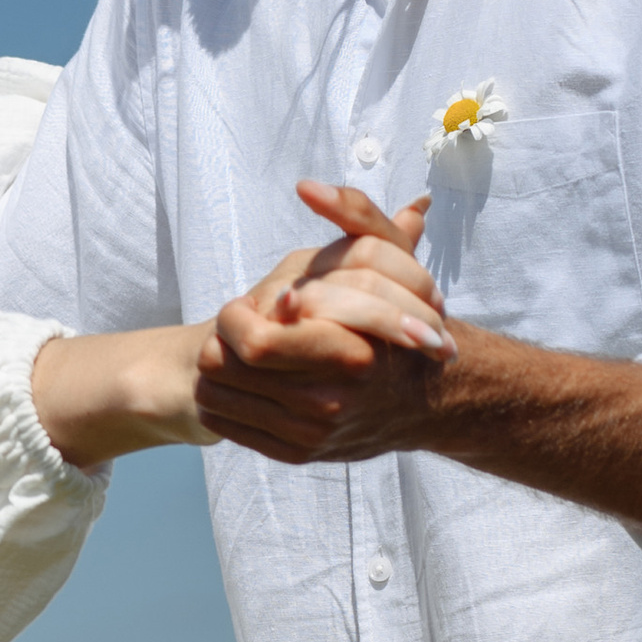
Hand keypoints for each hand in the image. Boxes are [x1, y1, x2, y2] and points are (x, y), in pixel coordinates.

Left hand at [195, 183, 456, 464]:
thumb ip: (354, 216)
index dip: (236, 318)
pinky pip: (229, 426)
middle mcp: (329, 401)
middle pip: (226, 368)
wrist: (424, 398)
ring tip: (240, 350)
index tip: (248, 306)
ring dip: (216, 368)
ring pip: (219, 397)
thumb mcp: (387, 257)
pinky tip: (243, 382)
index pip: (254, 342)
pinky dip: (223, 400)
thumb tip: (308, 186)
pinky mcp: (298, 455)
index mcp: (350, 350)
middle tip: (237, 326)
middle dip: (220, 339)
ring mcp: (311, 434)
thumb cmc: (400, 318)